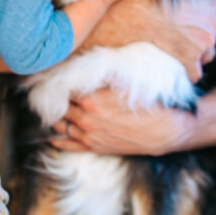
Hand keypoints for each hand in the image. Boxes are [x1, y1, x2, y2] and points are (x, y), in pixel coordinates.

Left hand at [50, 87, 189, 154]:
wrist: (166, 131)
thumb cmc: (147, 103)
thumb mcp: (125, 83)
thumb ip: (102, 76)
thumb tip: (85, 66)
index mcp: (92, 99)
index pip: (65, 88)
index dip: (60, 81)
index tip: (54, 76)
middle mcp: (86, 118)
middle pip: (61, 105)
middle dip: (55, 97)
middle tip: (49, 90)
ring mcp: (89, 135)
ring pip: (61, 125)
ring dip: (54, 116)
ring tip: (50, 109)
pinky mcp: (95, 148)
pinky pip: (68, 145)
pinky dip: (57, 140)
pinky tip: (51, 136)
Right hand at [84, 0, 215, 82]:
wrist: (139, 13)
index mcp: (215, 3)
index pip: (215, 18)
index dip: (202, 24)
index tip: (189, 27)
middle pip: (213, 38)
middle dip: (200, 40)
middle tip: (181, 39)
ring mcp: (206, 42)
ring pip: (207, 55)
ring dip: (195, 57)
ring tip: (179, 54)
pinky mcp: (193, 58)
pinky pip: (195, 73)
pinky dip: (187, 74)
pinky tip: (179, 71)